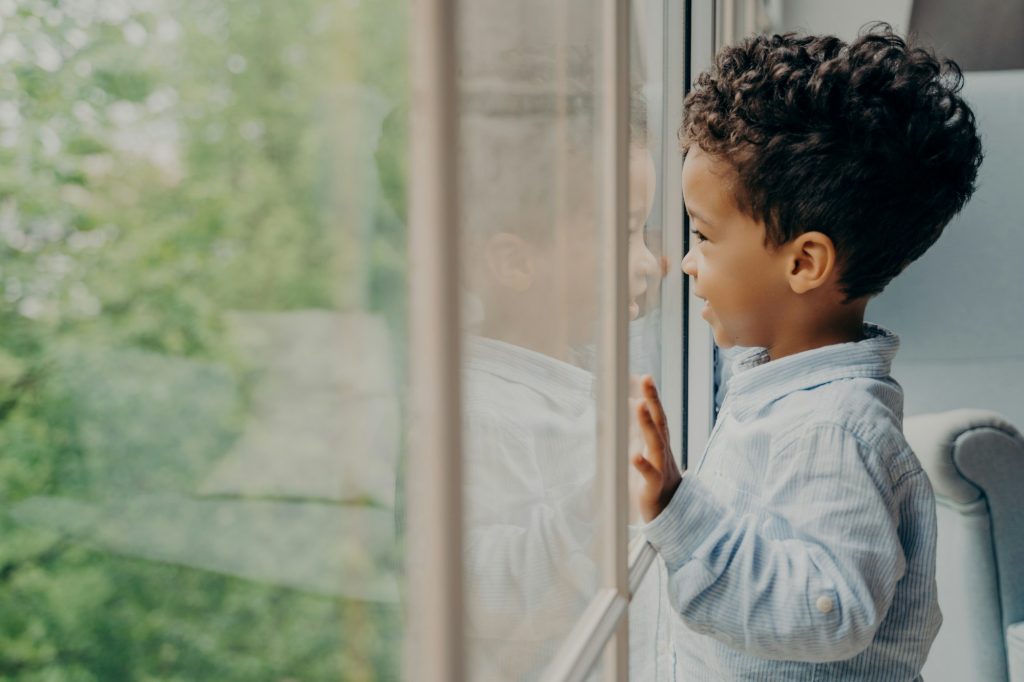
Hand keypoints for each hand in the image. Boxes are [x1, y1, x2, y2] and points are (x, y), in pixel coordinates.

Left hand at [631, 375, 683, 522]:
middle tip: (646, 378)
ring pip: (656, 443)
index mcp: (660, 444)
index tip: (641, 376)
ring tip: (638, 404)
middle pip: (660, 422)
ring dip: (647, 423)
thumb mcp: (648, 451)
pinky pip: (650, 475)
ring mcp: (661, 469)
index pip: (657, 415)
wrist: (672, 516)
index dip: (651, 395)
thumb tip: (631, 402)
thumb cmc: (657, 482)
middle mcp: (663, 453)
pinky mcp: (653, 488)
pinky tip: (634, 455)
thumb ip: (640, 429)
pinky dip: (643, 465)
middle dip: (653, 399)